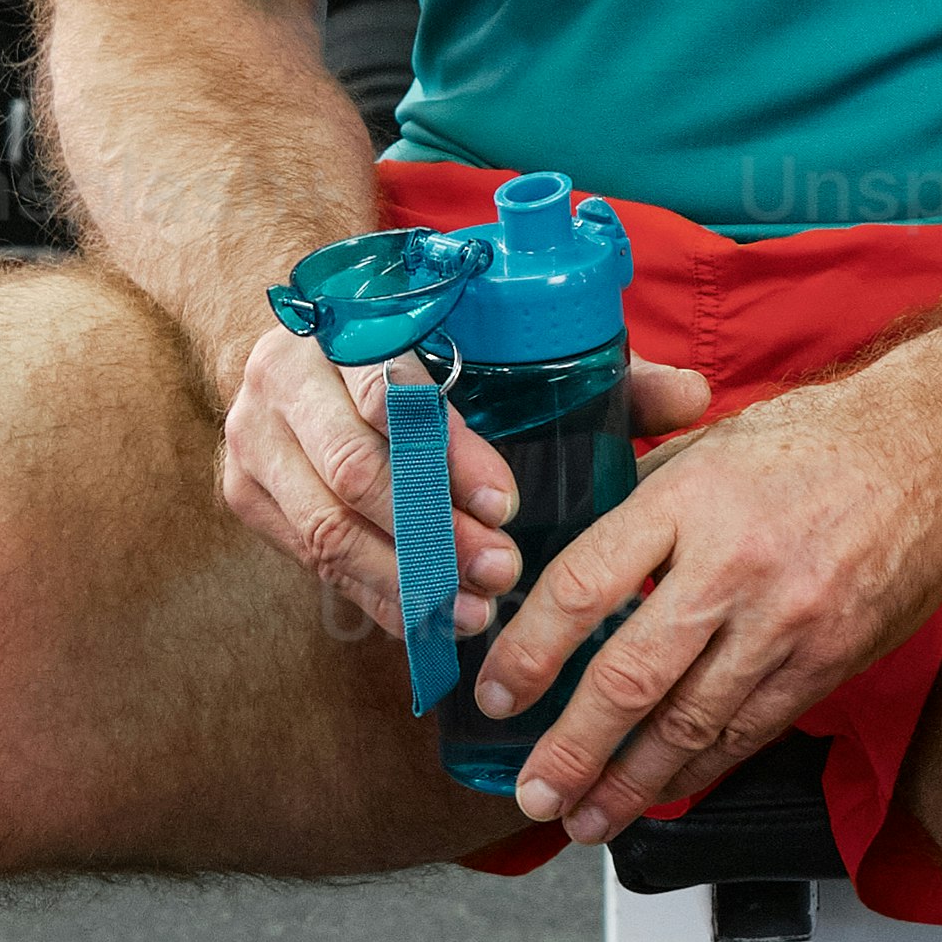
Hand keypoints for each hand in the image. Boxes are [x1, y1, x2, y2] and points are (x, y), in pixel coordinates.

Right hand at [220, 324, 713, 648]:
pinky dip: (371, 596)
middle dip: (433, 531)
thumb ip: (594, 369)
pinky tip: (426, 623)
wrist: (301, 332)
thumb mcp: (495, 336)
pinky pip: (310, 560)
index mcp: (348, 317)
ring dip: (403, 578)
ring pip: (326, 526)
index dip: (452, 452)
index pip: (394, 387)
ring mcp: (256, 436)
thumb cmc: (422, 337)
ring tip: (472, 613)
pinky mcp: (246, 491)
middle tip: (503, 574)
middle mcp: (287, 372)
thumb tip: (695, 396)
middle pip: (356, 468)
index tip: (510, 503)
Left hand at [475, 366, 941, 840]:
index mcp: (691, 500)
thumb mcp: (712, 444)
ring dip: (629, 783)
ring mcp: (785, 623)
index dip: (530, 652)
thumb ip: (642, 503)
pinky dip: (697, 769)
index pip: (585, 586)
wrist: (938, 453)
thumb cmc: (822, 442)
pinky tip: (659, 791)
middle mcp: (734, 567)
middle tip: (532, 790)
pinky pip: (748, 732)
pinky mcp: (826, 662)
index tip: (498, 693)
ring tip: (584, 818)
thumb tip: (577, 561)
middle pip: (630, 678)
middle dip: (572, 749)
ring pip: (690, 726)